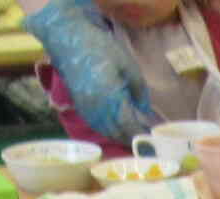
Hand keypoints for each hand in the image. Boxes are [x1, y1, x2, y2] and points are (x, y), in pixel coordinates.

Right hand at [24, 0, 153, 140]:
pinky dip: (108, 129)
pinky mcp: (79, 105)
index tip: (152, 139)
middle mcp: (97, 109)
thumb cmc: (99, 47)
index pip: (129, 127)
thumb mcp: (127, 64)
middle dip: (132, 138)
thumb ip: (139, 89)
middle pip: (117, 133)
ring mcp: (86, 109)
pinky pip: (95, 125)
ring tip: (133, 134)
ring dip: (120, 136)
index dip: (141, 135)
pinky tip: (116, 126)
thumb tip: (145, 109)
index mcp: (111, 99)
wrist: (67, 38)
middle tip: (145, 138)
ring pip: (105, 131)